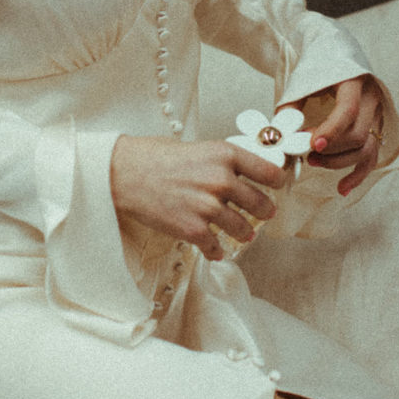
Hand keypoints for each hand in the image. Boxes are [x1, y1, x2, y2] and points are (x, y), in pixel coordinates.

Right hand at [110, 136, 286, 259]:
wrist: (122, 173)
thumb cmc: (153, 157)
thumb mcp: (196, 148)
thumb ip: (221, 163)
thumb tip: (240, 176)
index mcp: (225, 155)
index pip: (269, 171)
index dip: (276, 181)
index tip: (276, 186)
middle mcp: (221, 180)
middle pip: (261, 203)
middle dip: (265, 211)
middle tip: (264, 213)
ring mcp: (208, 207)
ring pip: (244, 229)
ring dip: (244, 233)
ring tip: (242, 233)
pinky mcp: (193, 230)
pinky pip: (215, 246)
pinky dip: (216, 250)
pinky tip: (214, 249)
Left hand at [280, 75, 384, 196]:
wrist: (333, 50)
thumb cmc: (316, 65)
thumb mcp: (303, 80)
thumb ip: (291, 105)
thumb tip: (278, 135)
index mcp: (355, 81)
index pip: (348, 111)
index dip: (331, 131)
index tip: (311, 145)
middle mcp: (372, 98)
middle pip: (358, 134)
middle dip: (330, 150)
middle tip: (306, 154)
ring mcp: (377, 114)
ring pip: (366, 148)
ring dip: (339, 162)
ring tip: (313, 163)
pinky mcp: (375, 127)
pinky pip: (371, 156)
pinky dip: (357, 174)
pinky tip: (342, 188)